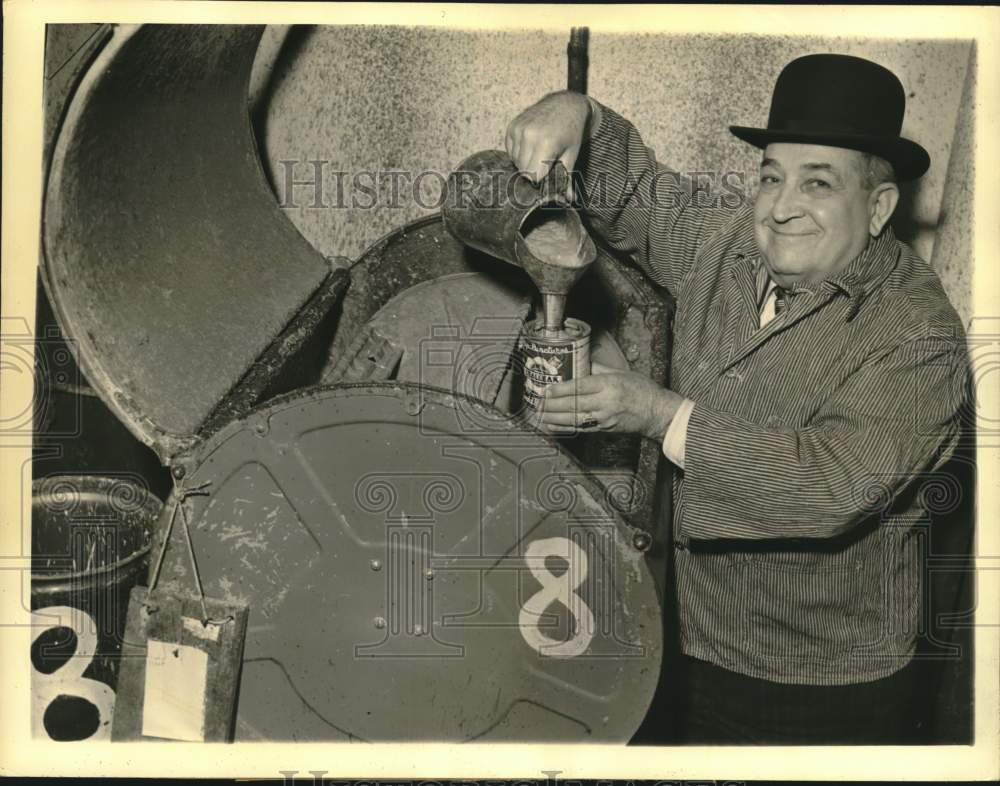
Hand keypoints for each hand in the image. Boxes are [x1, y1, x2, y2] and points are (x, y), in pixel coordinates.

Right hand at [505, 91, 591, 199]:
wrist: (565, 105)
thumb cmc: (571, 132)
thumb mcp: (571, 155)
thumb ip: (566, 178)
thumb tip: (568, 200)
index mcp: (545, 144)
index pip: (532, 176)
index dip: (540, 178)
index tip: (547, 173)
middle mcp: (529, 135)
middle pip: (522, 170)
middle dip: (532, 171)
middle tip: (545, 162)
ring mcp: (519, 129)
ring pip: (515, 160)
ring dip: (524, 161)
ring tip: (539, 152)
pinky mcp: (512, 126)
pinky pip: (510, 150)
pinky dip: (518, 152)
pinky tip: (531, 145)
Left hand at [537, 362, 684, 440]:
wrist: (656, 413)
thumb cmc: (641, 390)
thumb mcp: (621, 372)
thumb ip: (598, 368)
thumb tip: (581, 360)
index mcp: (608, 385)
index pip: (580, 386)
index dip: (561, 389)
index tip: (547, 389)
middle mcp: (605, 402)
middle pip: (573, 404)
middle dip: (552, 404)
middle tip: (537, 403)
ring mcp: (603, 418)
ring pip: (573, 418)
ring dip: (554, 417)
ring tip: (538, 415)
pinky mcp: (603, 429)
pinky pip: (580, 428)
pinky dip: (564, 427)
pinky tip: (551, 425)